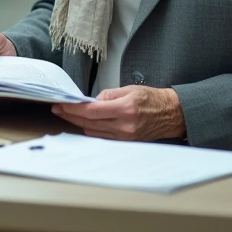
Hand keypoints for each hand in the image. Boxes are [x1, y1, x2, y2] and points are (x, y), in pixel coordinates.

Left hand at [52, 86, 185, 141]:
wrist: (172, 114)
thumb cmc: (154, 100)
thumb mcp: (130, 89)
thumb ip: (109, 94)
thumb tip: (92, 101)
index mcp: (125, 109)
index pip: (91, 111)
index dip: (73, 109)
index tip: (61, 104)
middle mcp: (124, 126)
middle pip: (89, 123)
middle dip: (71, 116)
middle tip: (58, 109)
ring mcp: (125, 137)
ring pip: (94, 131)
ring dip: (80, 123)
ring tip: (69, 114)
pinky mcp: (126, 142)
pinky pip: (103, 137)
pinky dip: (93, 129)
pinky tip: (86, 123)